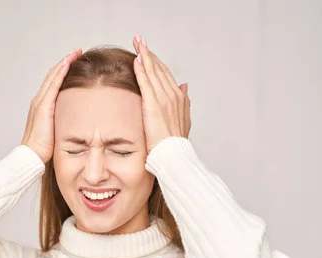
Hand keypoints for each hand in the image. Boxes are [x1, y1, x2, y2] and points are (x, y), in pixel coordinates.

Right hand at [21, 48, 82, 162]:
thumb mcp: (57, 131)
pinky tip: (68, 64)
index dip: (63, 71)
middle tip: (77, 52)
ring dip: (64, 63)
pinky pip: (53, 85)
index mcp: (42, 106)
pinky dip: (60, 72)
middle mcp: (39, 100)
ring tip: (75, 53)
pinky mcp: (43, 106)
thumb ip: (65, 123)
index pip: (53, 83)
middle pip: (53, 75)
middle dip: (65, 62)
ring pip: (53, 76)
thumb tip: (79, 123)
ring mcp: (40, 102)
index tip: (75, 62)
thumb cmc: (44, 149)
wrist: (32, 156)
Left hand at [132, 34, 190, 152]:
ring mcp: (164, 98)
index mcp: (179, 97)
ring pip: (153, 71)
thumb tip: (185, 86)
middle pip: (159, 68)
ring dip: (145, 55)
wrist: (174, 153)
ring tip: (137, 42)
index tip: (148, 51)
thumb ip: (184, 100)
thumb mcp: (184, 118)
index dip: (157, 61)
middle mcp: (173, 94)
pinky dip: (142, 69)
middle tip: (139, 39)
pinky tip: (137, 59)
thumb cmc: (175, 142)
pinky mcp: (154, 104)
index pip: (166, 74)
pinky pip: (146, 82)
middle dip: (149, 52)